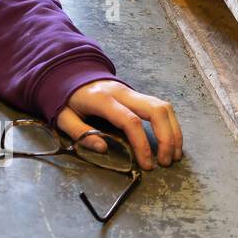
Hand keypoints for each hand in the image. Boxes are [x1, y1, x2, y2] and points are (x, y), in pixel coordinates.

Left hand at [58, 79, 182, 170]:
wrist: (70, 74)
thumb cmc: (67, 99)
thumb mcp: (63, 116)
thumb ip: (80, 133)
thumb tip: (103, 149)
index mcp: (102, 99)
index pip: (130, 121)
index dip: (142, 144)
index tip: (147, 164)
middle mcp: (122, 92)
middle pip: (156, 110)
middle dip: (167, 138)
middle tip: (166, 161)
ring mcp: (132, 91)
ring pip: (163, 107)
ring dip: (173, 131)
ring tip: (173, 155)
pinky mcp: (137, 94)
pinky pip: (161, 107)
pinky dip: (170, 124)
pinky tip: (170, 141)